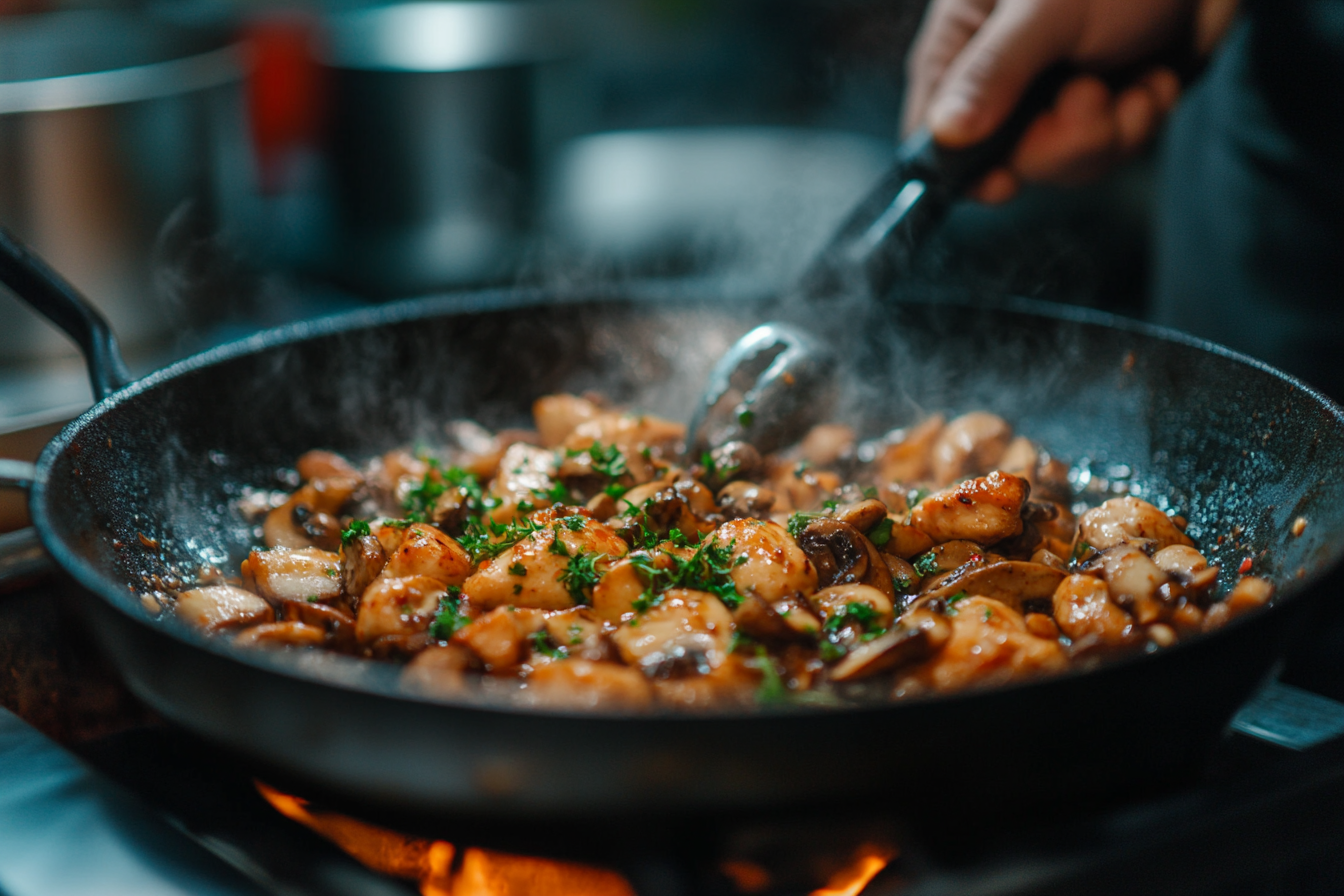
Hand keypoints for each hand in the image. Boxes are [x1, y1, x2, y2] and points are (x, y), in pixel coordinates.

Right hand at [902, 0, 1237, 202]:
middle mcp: (999, 77)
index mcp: (963, 41)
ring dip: (1111, 133)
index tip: (1002, 182)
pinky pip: (1106, 154)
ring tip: (1135, 81)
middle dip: (1062, 144)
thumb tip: (944, 133)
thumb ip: (994, 70)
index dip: (959, 167)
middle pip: (1003, 161)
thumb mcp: (1049, 9)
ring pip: (1061, 165)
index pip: (929, 130)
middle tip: (1094, 94)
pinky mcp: (1099, 109)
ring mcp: (1050, 97)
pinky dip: (1139, 123)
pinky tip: (1152, 80)